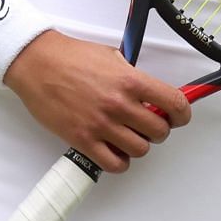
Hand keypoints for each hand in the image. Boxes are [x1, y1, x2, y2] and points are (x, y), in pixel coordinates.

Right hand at [2, 31, 190, 172]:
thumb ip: (134, 77)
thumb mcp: (113, 57)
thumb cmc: (72, 57)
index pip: (174, 103)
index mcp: (132, 81)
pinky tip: (115, 150)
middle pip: (160, 132)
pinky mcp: (82, 140)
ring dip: (139, 145)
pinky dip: (120, 161)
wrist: (38, 64)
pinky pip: (113, 163)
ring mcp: (101, 124)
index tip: (179, 117)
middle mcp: (120, 104)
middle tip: (149, 124)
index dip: (182, 114)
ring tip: (130, 136)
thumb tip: (151, 94)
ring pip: (140, 149)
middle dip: (159, 130)